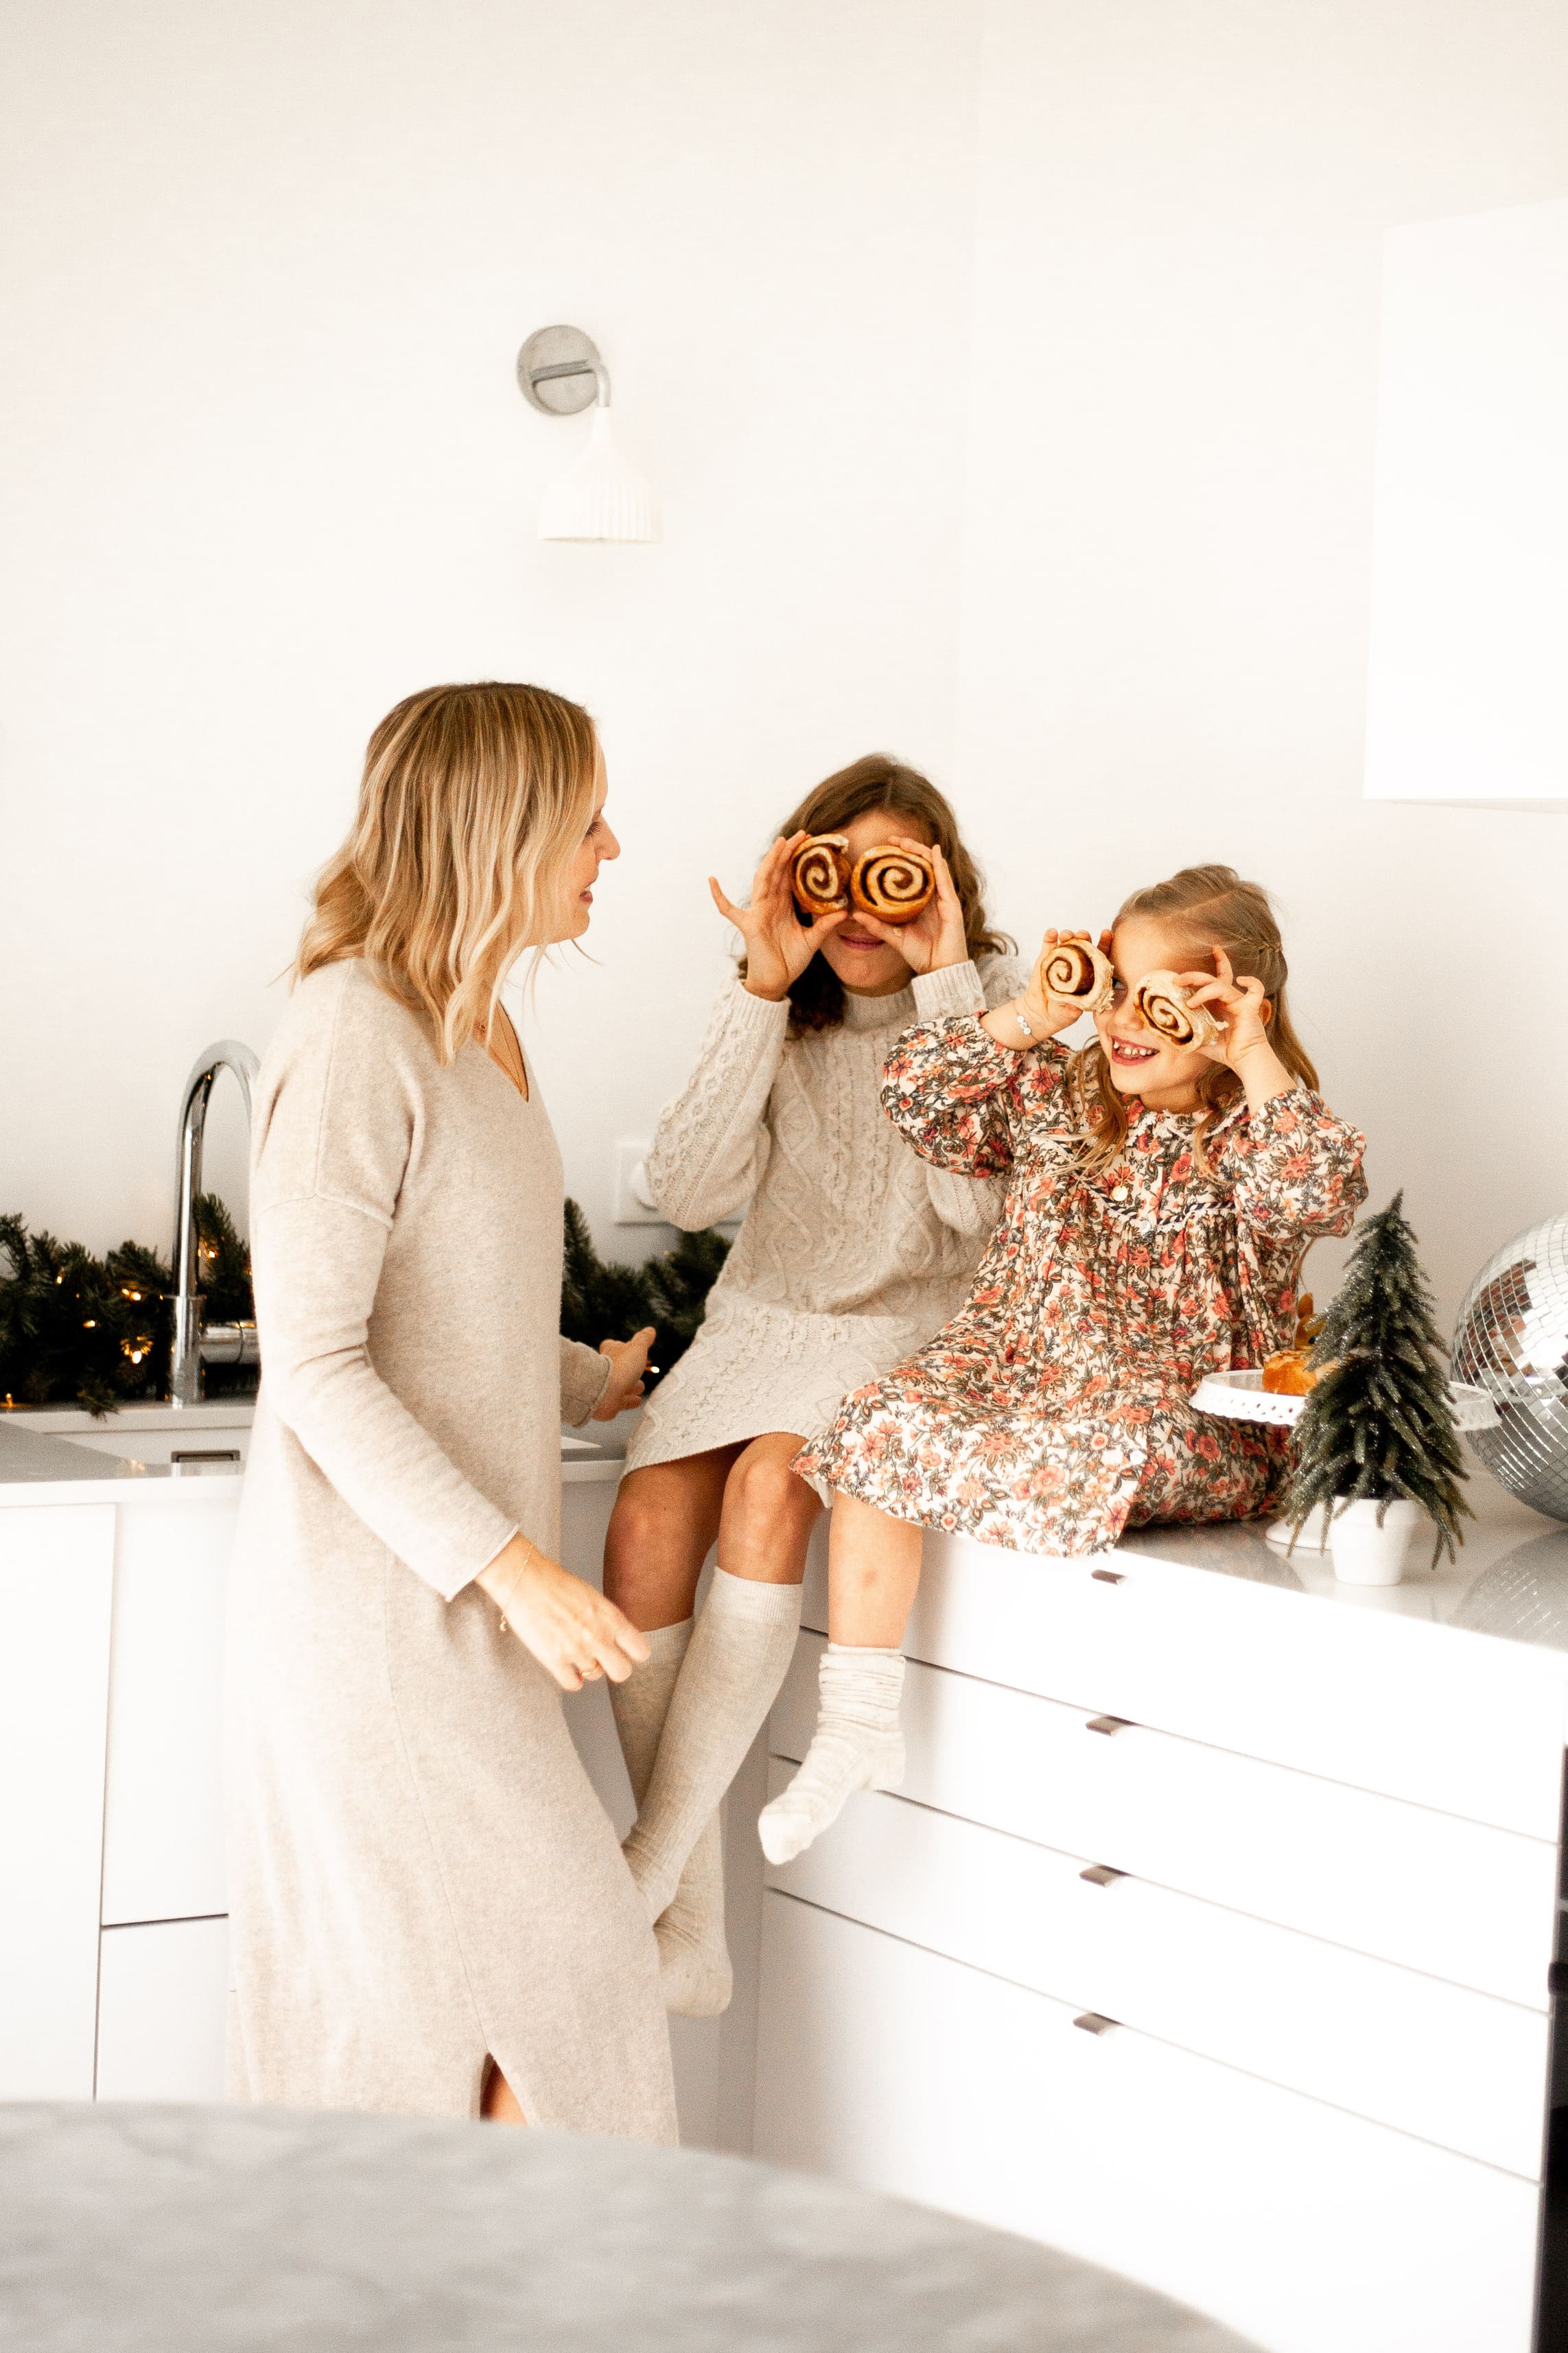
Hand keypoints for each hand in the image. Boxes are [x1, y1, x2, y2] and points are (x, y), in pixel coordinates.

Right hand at [477, 1534, 649, 1692]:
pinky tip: (565, 1664)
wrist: (524, 1579)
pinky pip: (573, 1684)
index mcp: (611, 1617)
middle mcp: (599, 1636)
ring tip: (573, 1650)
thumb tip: (616, 1639)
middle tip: (602, 1658)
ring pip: (595, 1676)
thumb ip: (608, 1620)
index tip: (623, 1650)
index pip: (641, 1650)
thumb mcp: (593, 1598)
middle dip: (613, 1667)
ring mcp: (577, 1650)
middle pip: (623, 1672)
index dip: (632, 1653)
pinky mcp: (554, 1660)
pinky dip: (570, 1678)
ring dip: (587, 1667)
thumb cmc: (557, 1583)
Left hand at [594, 1326, 656, 1418]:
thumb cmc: (620, 1367)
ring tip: (640, 1387)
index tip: (627, 1347)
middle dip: (630, 1370)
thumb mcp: (637, 1348)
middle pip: (618, 1367)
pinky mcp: (610, 1402)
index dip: (620, 1346)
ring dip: (631, 1386)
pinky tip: (637, 1401)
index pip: (612, 1345)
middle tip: (639, 1372)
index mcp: (611, 1352)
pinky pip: (622, 1401)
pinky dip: (629, 1401)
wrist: (603, 1392)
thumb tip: (650, 1329)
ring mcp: (608, 1387)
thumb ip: (643, 1339)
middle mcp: (607, 1369)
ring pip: (622, 1386)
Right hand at [709, 832, 845, 1001]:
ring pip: (762, 881)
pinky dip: (719, 896)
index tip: (810, 841)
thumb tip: (846, 912)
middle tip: (801, 834)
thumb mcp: (812, 940)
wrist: (776, 982)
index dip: (798, 858)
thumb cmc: (790, 961)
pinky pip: (728, 909)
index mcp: (783, 905)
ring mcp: (757, 912)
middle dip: (787, 853)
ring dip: (770, 861)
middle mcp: (770, 904)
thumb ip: (825, 925)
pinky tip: (712, 880)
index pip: (790, 876)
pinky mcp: (748, 924)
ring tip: (780, 843)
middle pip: (777, 872)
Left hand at [846, 839, 967, 975]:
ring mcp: (943, 900)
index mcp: (920, 901)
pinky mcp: (952, 906)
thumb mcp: (894, 936)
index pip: (911, 873)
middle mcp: (932, 897)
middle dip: (909, 849)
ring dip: (921, 852)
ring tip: (907, 842)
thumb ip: (876, 925)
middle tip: (892, 839)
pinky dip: (940, 865)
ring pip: (934, 868)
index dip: (900, 858)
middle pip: (922, 865)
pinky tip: (934, 852)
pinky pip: (945, 881)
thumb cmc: (920, 954)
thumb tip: (854, 914)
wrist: (939, 971)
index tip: (884, 847)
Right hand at [983, 927, 1109, 1050]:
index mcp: (1088, 975)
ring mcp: (1060, 960)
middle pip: (1083, 946)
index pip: (1098, 957)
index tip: (1106, 933)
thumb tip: (1078, 999)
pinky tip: (1052, 932)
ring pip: (1067, 942)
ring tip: (1066, 934)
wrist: (1039, 1014)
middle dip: (1084, 938)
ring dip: (1068, 935)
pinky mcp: (1045, 959)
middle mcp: (1076, 964)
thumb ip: (1076, 1004)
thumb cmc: (1061, 1013)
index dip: (1104, 944)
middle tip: (1083, 935)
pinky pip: (1048, 945)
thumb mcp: (1073, 1012)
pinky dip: (1049, 937)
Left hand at [1173, 946, 1271, 1069]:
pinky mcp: (1250, 1007)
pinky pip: (1256, 989)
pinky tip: (1241, 980)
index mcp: (1216, 1003)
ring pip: (1221, 986)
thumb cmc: (1224, 1050)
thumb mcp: (1198, 1041)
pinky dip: (1251, 982)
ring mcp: (1238, 1001)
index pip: (1208, 980)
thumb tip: (1158, 1034)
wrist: (1244, 1060)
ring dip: (1204, 991)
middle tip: (1177, 979)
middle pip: (1210, 979)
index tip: (1182, 969)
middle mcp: (1226, 999)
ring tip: (1190, 1003)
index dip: (1196, 972)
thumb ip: (1182, 1036)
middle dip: (1193, 976)